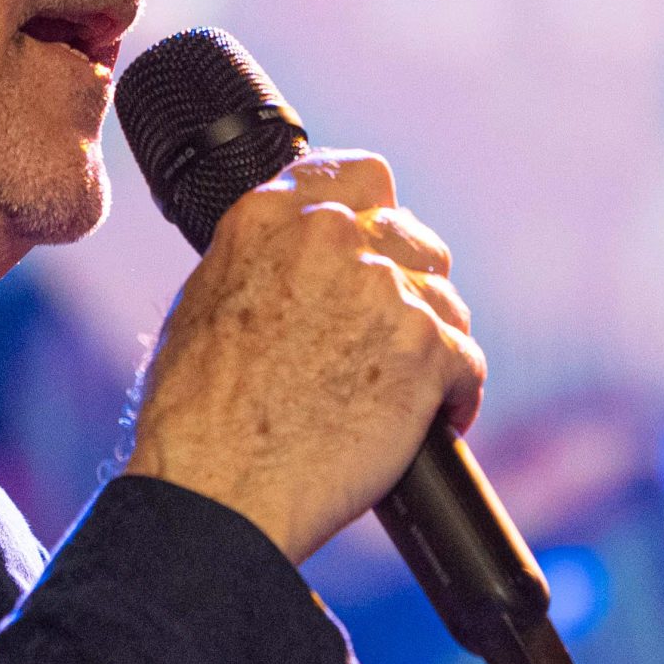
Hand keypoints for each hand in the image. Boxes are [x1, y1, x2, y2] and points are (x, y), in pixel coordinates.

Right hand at [125, 150, 484, 563]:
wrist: (220, 488)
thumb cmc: (195, 416)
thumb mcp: (204, 300)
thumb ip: (262, 255)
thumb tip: (299, 253)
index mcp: (271, 217)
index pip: (361, 174)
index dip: (377, 214)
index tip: (378, 247)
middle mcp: (330, 235)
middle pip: (412, 236)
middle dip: (408, 282)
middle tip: (390, 332)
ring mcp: (383, 289)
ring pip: (444, 299)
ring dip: (432, 340)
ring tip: (408, 386)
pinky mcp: (425, 347)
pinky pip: (468, 360)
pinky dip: (456, 395)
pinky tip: (436, 418)